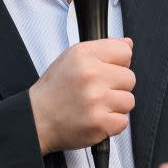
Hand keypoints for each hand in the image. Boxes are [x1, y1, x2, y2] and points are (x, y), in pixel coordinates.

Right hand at [28, 37, 134, 154]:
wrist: (37, 118)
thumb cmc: (54, 89)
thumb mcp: (71, 58)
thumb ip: (102, 48)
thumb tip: (128, 43)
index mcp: (83, 56)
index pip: (125, 52)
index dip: (118, 63)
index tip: (107, 71)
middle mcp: (90, 75)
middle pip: (130, 78)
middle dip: (117, 86)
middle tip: (98, 91)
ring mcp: (96, 100)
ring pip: (129, 100)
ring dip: (116, 106)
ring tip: (96, 105)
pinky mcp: (100, 123)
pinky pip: (124, 121)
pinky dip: (112, 123)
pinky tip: (96, 118)